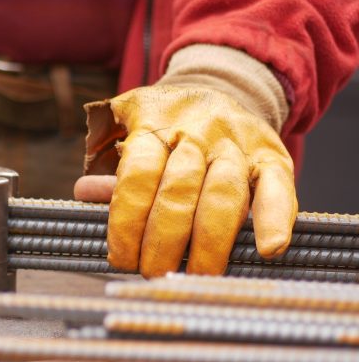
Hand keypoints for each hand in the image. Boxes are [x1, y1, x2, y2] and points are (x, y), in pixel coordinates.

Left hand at [75, 84, 296, 276]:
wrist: (220, 86)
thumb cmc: (167, 125)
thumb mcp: (130, 131)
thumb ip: (113, 169)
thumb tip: (84, 195)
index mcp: (153, 124)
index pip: (136, 177)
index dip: (127, 223)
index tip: (121, 258)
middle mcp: (195, 131)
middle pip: (178, 192)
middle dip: (163, 242)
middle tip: (152, 274)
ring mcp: (236, 143)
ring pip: (223, 195)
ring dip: (208, 244)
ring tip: (196, 276)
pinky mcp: (272, 155)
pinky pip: (277, 187)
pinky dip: (275, 219)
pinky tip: (268, 249)